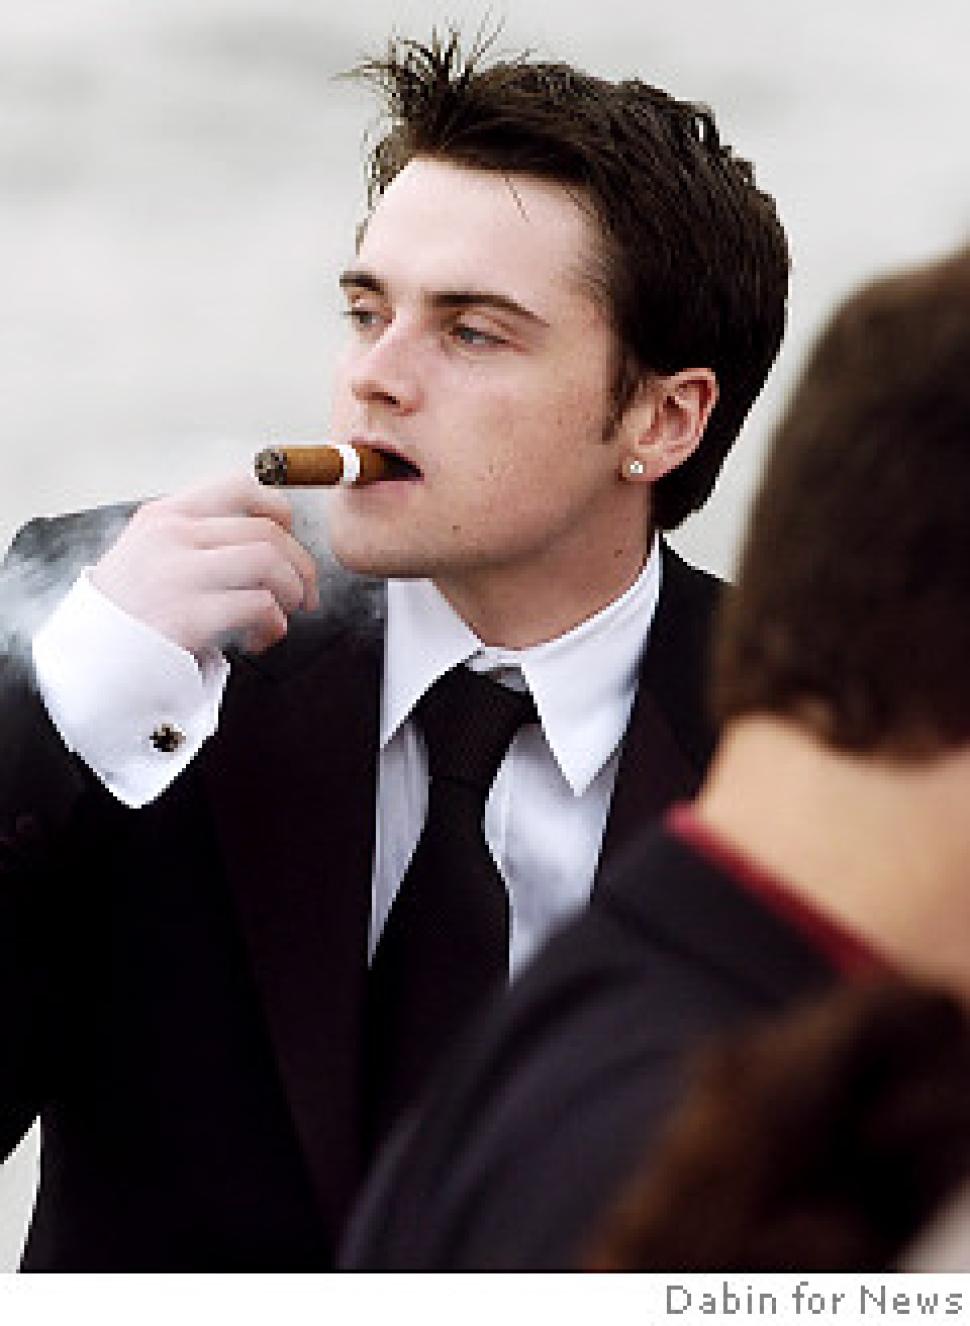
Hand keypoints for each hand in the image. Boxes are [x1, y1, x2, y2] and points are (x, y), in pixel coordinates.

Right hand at [90, 475, 319, 657]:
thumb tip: (270, 543)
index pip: (241, 486)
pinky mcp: (188, 615)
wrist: (89, 660)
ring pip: (269, 561)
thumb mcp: (152, 555)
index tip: (289, 537)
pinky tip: (257, 639)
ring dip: (292, 590)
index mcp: (165, 515)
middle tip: (304, 593)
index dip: (279, 509)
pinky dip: (273, 624)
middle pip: (266, 530)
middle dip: (300, 564)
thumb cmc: (130, 613)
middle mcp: (171, 536)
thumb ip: (199, 541)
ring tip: (284, 613)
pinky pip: (260, 606)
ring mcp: (178, 573)